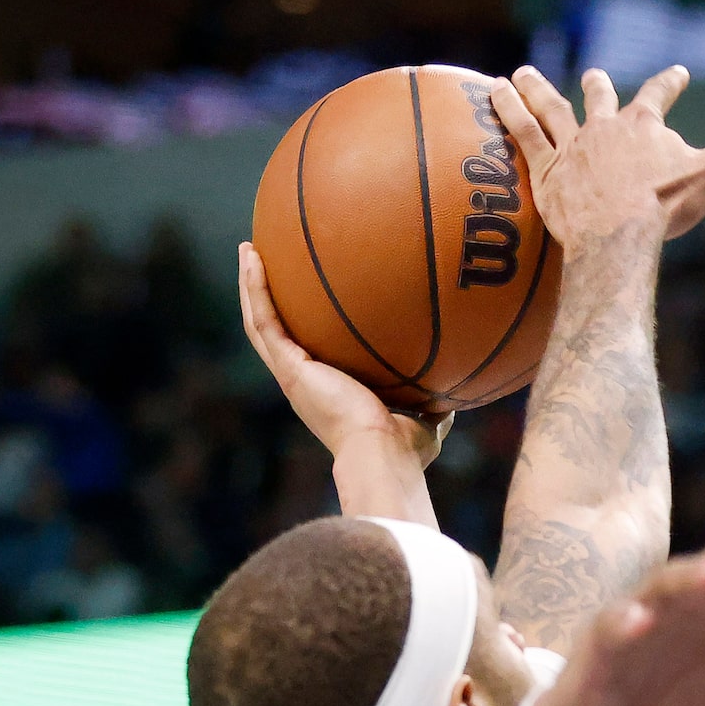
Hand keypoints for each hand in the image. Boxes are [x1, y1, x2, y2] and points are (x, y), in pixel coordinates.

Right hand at [238, 243, 450, 469]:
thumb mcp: (426, 419)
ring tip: (248, 249)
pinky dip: (255, 288)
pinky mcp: (289, 369)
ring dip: (251, 286)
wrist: (383, 456)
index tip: (306, 302)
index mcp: (327, 394)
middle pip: (276, 335)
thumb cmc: (404, 451)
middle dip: (269, 300)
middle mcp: (304, 384)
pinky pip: (264, 321)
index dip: (303, 329)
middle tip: (264, 263)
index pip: (309, 355)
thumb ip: (434, 401)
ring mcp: (292, 376)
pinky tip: (252, 255)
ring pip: (260, 324)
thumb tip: (456, 383)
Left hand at [489, 65, 704, 251]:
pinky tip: (491, 92)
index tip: (678, 74)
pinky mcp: (544, 171)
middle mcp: (604, 127)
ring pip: (550, 109)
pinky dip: (506, 111)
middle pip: (600, 99)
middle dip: (599, 87)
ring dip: (536, 90)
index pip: (661, 95)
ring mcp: (571, 147)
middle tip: (595, 76)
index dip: (671, 84)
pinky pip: (520, 132)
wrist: (617, 234)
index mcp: (645, 125)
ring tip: (521, 75)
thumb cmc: (665, 208)